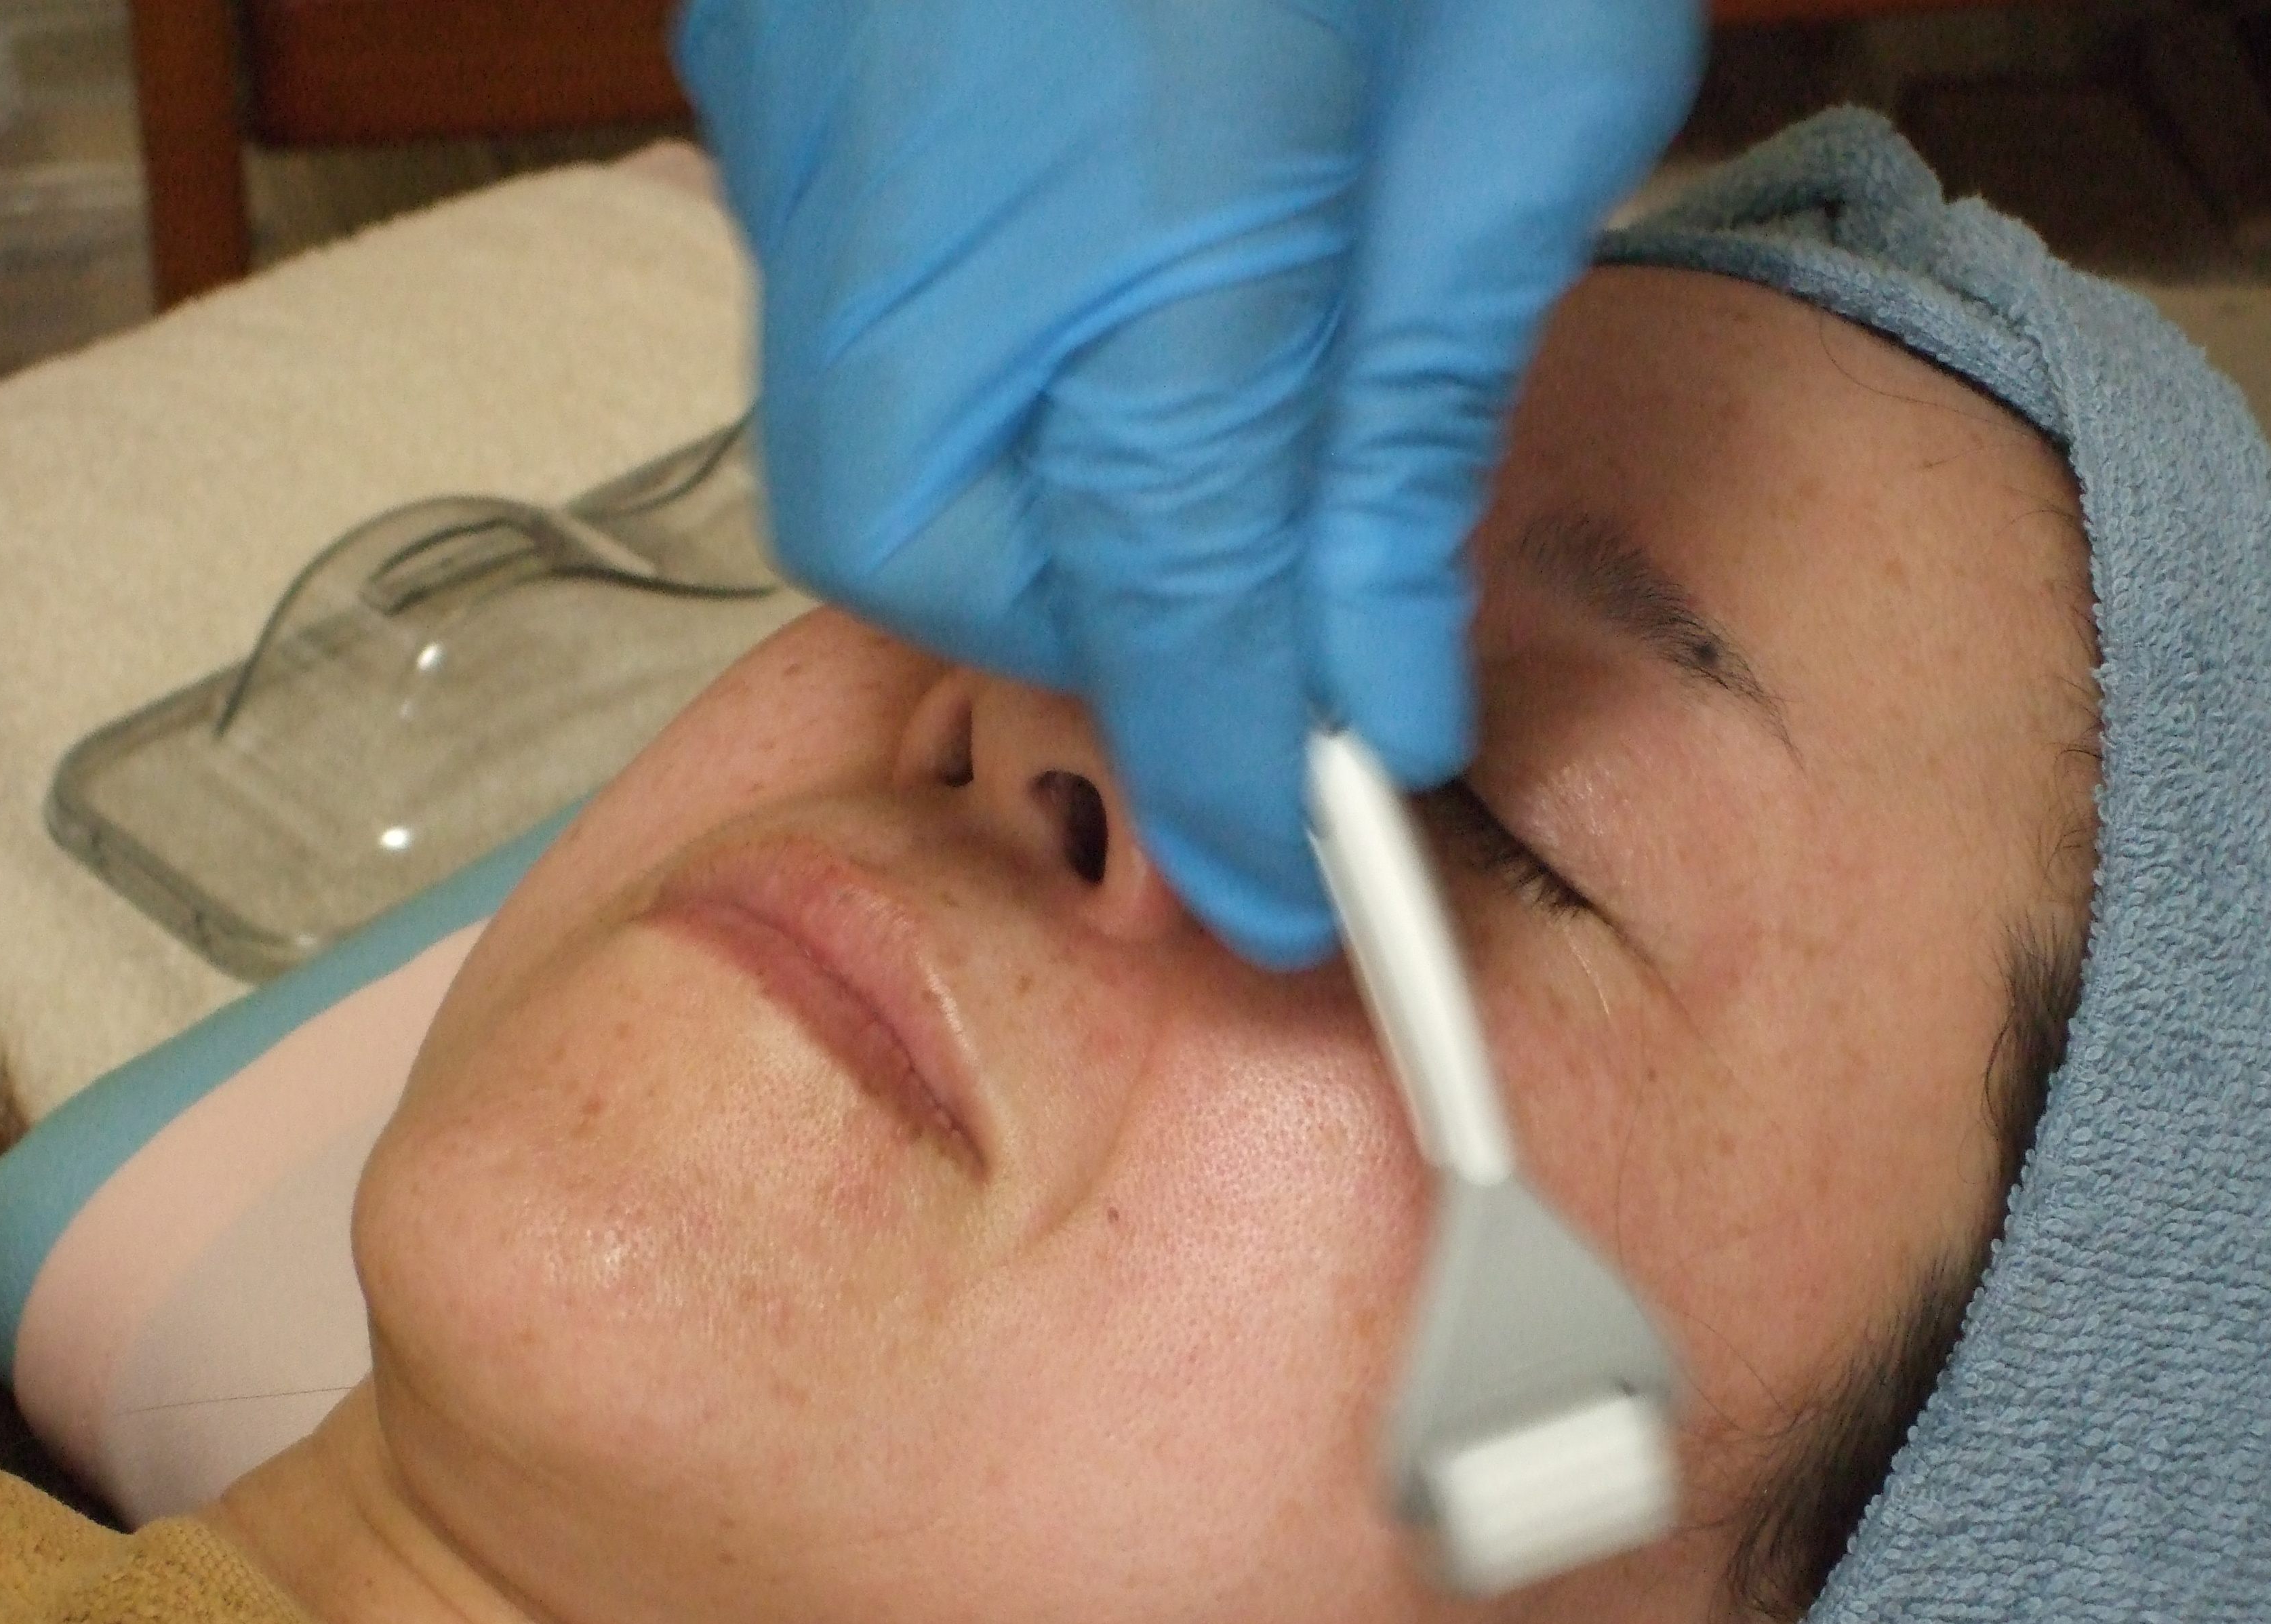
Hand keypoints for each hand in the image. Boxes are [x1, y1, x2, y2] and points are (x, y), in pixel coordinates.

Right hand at [677, 0, 1701, 963]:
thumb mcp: (1521, 76)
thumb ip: (1411, 417)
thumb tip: (1369, 687)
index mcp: (1145, 239)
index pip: (1182, 639)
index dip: (1245, 794)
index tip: (1301, 894)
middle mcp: (910, 228)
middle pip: (978, 573)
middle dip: (1131, 619)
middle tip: (1275, 574)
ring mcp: (794, 144)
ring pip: (888, 457)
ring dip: (1047, 480)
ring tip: (1198, 342)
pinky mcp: (749, 70)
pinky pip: (847, 309)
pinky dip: (970, 338)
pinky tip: (1089, 214)